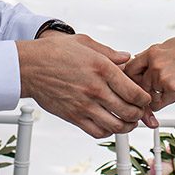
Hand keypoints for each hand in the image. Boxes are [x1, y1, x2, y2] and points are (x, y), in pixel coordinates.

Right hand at [17, 33, 150, 137]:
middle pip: (128, 111)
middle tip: (140, 112)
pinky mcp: (74, 116)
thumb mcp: (85, 43)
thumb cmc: (54, 52)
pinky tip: (109, 125)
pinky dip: (108, 132)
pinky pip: (97, 132)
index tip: (145, 99)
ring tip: (128, 122)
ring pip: (116, 125)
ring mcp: (84, 105)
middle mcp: (96, 89)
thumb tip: (126, 58)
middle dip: (139, 114)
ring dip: (126, 126)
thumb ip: (109, 52)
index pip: (134, 91)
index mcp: (102, 68)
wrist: (29, 67)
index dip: (144, 99)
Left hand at [125, 36, 174, 113]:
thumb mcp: (170, 44)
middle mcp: (154, 64)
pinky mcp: (172, 89)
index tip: (136, 81)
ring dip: (158, 95)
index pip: (129, 68)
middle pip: (138, 84)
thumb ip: (153, 54)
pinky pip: (159, 104)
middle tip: (155, 89)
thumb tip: (139, 58)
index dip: (131, 77)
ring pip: (149, 95)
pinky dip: (165, 102)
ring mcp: (162, 77)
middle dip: (146, 89)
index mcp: (153, 52)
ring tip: (173, 86)